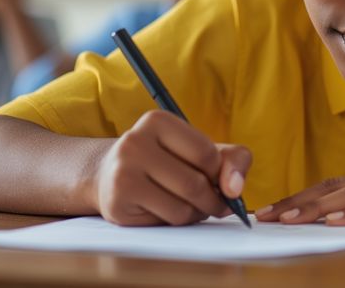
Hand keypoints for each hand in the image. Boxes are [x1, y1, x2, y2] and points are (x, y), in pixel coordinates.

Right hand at [93, 110, 251, 225]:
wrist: (109, 176)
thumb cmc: (166, 161)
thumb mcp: (200, 150)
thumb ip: (233, 159)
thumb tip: (234, 188)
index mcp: (157, 121)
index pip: (206, 154)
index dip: (221, 174)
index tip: (219, 180)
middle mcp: (135, 142)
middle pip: (196, 184)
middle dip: (213, 201)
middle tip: (214, 203)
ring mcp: (122, 174)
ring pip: (182, 208)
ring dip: (196, 214)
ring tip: (189, 205)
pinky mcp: (117, 204)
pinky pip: (166, 222)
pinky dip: (176, 222)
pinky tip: (167, 211)